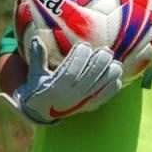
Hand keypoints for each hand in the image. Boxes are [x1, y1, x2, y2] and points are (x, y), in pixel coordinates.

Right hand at [1, 40, 123, 124]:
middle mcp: (71, 97)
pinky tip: (117, 75)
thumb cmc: (39, 88)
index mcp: (56, 88)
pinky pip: (105, 96)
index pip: (70, 72)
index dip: (79, 58)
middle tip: (105, 50)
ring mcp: (82, 103)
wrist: (43, 112)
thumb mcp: (34, 74)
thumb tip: (36, 39)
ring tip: (115, 61)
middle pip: (89, 78)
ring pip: (100, 88)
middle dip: (99, 62)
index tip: (84, 45)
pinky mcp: (90, 107)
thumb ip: (37, 58)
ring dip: (110, 74)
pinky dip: (113, 86)